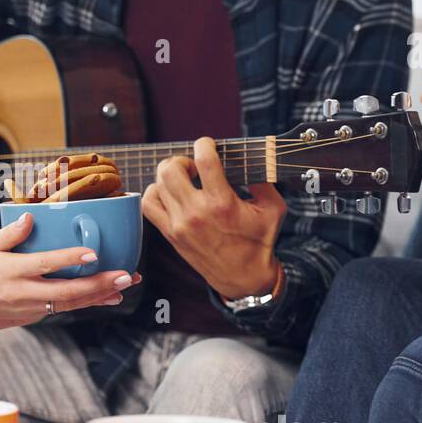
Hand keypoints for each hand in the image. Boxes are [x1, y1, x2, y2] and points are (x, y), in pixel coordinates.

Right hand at [0, 211, 140, 342]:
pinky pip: (62, 309)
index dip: (70, 260)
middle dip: (100, 285)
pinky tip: (103, 296)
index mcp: (10, 272)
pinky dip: (84, 303)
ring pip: (70, 305)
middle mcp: (23, 293)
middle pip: (68, 292)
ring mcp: (28, 309)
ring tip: (124, 287)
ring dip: (99, 296)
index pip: (45, 265)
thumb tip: (31, 217)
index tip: (93, 254)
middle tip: (125, 276)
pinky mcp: (30, 317)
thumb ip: (8, 233)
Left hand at [141, 137, 285, 300]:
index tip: (208, 145)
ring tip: (182, 179)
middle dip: (181, 159)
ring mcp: (180, 225)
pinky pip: (148, 205)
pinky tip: (169, 193)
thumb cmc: (259, 242)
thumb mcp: (273, 208)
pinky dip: (154, 193)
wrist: (243, 278)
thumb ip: (264, 181)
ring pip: (157, 184)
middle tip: (193, 166)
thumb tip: (254, 159)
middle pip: (170, 169)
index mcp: (223, 203)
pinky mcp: (171, 234)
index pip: (204, 161)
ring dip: (168, 175)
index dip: (204, 144)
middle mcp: (197, 213)